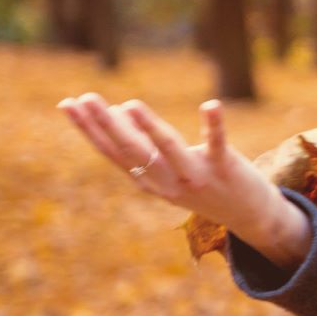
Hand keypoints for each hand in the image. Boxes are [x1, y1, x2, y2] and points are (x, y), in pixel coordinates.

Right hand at [54, 93, 290, 242]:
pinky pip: (218, 145)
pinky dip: (214, 125)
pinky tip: (211, 104)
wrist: (250, 217)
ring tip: (130, 104)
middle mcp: (168, 182)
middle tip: (86, 98)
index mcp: (150, 181)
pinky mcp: (225, 168)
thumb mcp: (168, 171)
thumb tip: (119, 110)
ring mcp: (197, 176)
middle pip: (132, 151)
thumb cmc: (204, 186)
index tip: (66, 104)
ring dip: (148, 128)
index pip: (112, 153)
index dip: (88, 130)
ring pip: (168, 150)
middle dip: (106, 125)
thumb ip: (144, 147)